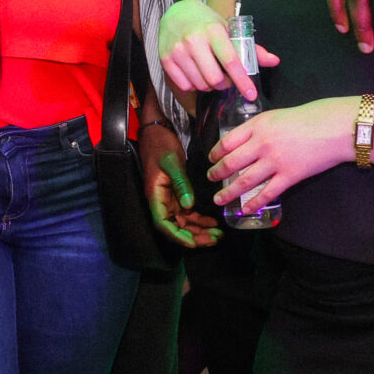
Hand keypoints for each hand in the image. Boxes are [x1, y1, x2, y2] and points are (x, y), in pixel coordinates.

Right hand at [138, 121, 220, 248]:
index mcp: (155, 196)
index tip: (194, 242)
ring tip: (217, 233)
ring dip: (198, 229)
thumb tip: (189, 206)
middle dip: (194, 236)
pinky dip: (198, 218)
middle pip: (175, 227)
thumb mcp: (172, 162)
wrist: (157, 130)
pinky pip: (186, 212)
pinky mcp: (175, 193)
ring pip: (182, 221)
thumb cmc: (160, 144)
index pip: (164, 224)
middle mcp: (160, 200)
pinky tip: (212, 222)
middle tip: (214, 239)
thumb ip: (181, 184)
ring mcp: (168, 198)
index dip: (178, 236)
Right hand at [157, 0, 278, 99]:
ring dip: (209, 85)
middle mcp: (194, 40)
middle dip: (224, 84)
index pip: (231, 61)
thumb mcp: (228, 29)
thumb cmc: (206, 23)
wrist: (176, 13)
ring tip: (209, 74)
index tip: (251, 95)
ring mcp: (177, 50)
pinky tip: (195, 74)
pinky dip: (194, 85)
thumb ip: (250, 48)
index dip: (242, 81)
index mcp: (213, 31)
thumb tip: (274, 61)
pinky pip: (185, 85)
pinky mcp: (165, 59)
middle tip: (225, 78)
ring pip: (200, 84)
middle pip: (215, 79)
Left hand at [206, 99, 347, 212]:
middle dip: (217, 173)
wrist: (334, 127)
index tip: (211, 158)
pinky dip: (254, 203)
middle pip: (231, 162)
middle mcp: (261, 144)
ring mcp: (274, 161)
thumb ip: (257, 128)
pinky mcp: (289, 176)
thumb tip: (242, 141)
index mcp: (256, 126)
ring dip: (228, 192)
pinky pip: (267, 193)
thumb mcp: (275, 116)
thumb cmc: (307, 118)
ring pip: (244, 181)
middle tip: (210, 178)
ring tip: (218, 199)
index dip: (215, 153)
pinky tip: (245, 209)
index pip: (227, 142)